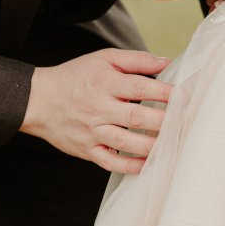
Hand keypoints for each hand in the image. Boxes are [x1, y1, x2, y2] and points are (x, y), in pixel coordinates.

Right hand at [21, 48, 171, 173]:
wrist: (39, 100)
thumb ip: (136, 60)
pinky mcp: (87, 149)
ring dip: (152, 146)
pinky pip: (110, 162)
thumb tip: (166, 62)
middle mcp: (99, 108)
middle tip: (186, 123)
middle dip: (165, 121)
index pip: (140, 88)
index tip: (185, 97)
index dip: (165, 93)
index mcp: (105, 83)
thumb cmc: (76, 77)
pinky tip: (148, 165)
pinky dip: (130, 166)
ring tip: (174, 144)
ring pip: (126, 141)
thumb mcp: (104, 59)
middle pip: (136, 117)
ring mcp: (92, 131)